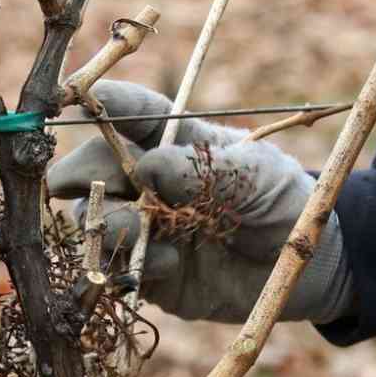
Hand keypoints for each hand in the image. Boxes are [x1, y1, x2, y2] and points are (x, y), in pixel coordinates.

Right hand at [47, 81, 353, 323]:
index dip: (107, 107)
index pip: (133, 116)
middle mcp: (150, 183)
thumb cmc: (282, 202)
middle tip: (71, 183)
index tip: (82, 103)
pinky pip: (118, 269)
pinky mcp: (151, 273)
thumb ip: (202, 169)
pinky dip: (131, 263)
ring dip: (109, 222)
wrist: (304, 265)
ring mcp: (146, 229)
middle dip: (81, 172)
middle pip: (95, 169)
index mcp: (176, 144)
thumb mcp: (255, 174)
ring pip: (96, 220)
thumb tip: (145, 168)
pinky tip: (169, 262)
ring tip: (143, 228)